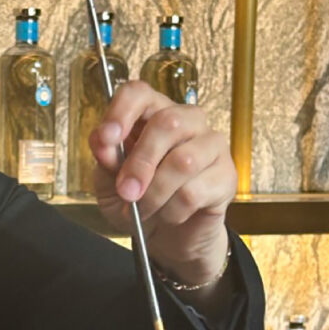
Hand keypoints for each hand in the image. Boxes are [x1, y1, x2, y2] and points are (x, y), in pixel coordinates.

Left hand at [89, 81, 235, 287]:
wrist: (169, 236)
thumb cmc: (140, 200)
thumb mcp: (110, 182)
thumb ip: (105, 160)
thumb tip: (102, 141)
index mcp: (153, 114)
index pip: (139, 93)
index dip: (121, 111)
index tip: (106, 138)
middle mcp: (187, 121)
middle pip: (167, 123)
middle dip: (140, 162)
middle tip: (126, 192)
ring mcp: (211, 145)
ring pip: (183, 161)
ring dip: (155, 194)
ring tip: (144, 211)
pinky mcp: (227, 175)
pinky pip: (194, 192)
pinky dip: (172, 211)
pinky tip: (169, 215)